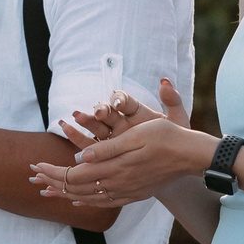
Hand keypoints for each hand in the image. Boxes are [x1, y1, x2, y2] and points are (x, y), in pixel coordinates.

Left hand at [34, 114, 215, 209]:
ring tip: (48, 191)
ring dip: (66, 194)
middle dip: (53, 182)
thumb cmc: (165, 137)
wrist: (191, 155)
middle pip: (77, 188)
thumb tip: (80, 158)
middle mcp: (118, 182)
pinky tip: (79, 201)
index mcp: (115, 166)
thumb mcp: (135, 135)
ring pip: (89, 198)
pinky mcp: (135, 193)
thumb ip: (106, 149)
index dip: (53, 171)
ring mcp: (127, 190)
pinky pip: (105, 202)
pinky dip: (88, 202)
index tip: (36, 165)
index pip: (74, 175)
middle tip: (33, 177)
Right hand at [58, 77, 188, 148]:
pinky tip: (66, 128)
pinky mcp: (103, 150)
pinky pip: (88, 142)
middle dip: (102, 110)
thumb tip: (165, 82)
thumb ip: (173, 102)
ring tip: (76, 116)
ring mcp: (110, 135)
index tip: (118, 102)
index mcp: (136, 111)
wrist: (170, 162)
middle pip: (108, 112)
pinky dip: (77, 135)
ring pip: (96, 125)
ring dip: (86, 120)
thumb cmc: (173, 139)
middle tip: (98, 112)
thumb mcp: (177, 122)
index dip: (120, 100)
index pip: (125, 101)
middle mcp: (121, 120)